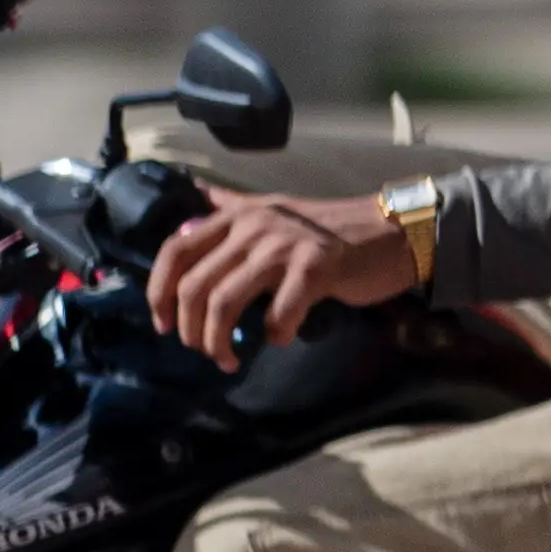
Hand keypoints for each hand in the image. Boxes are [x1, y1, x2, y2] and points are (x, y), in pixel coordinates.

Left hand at [147, 190, 411, 365]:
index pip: (175, 249)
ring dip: (219, 342)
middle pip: (194, 284)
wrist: (391, 230)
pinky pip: (277, 315)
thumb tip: (197, 193)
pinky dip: (274, 336)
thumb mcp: (275, 211)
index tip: (163, 323)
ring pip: (224, 302)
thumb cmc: (331, 230)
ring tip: (230, 359)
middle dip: (190, 328)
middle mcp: (254, 225)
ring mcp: (284, 245)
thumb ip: (233, 207)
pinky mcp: (315, 268)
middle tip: (204, 351)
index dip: (159, 291)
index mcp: (238, 215)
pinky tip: (281, 339)